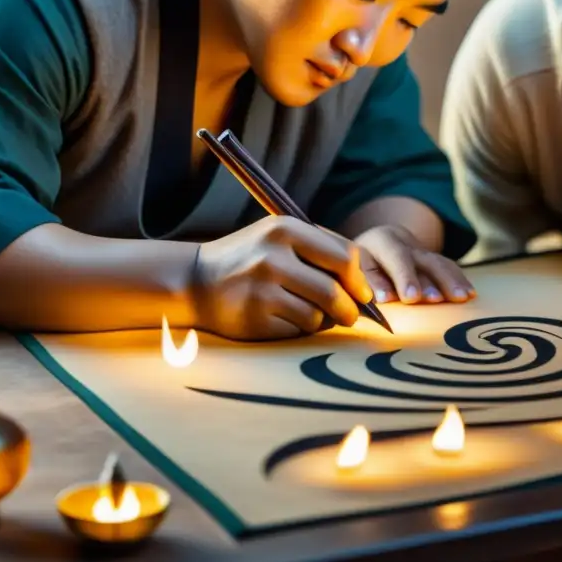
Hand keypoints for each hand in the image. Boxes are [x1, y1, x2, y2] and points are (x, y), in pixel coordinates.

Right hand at [192, 216, 372, 339]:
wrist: (196, 280)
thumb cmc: (251, 258)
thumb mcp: (280, 236)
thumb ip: (322, 249)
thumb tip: (365, 284)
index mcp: (284, 229)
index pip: (344, 256)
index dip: (359, 279)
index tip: (362, 292)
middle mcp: (272, 257)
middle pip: (334, 291)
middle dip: (350, 308)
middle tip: (349, 314)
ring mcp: (261, 290)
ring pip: (318, 316)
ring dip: (322, 320)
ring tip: (309, 312)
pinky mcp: (254, 319)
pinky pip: (297, 331)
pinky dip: (300, 329)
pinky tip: (285, 318)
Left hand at [354, 224, 475, 304]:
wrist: (375, 245)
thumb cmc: (359, 266)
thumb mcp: (356, 268)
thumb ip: (368, 282)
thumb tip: (382, 300)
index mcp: (381, 242)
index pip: (395, 257)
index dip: (404, 277)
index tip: (410, 298)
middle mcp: (404, 242)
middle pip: (422, 259)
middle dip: (430, 280)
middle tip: (436, 299)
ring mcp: (422, 251)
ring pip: (439, 263)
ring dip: (451, 281)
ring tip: (462, 297)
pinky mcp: (433, 261)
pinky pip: (449, 268)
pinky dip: (460, 281)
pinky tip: (470, 294)